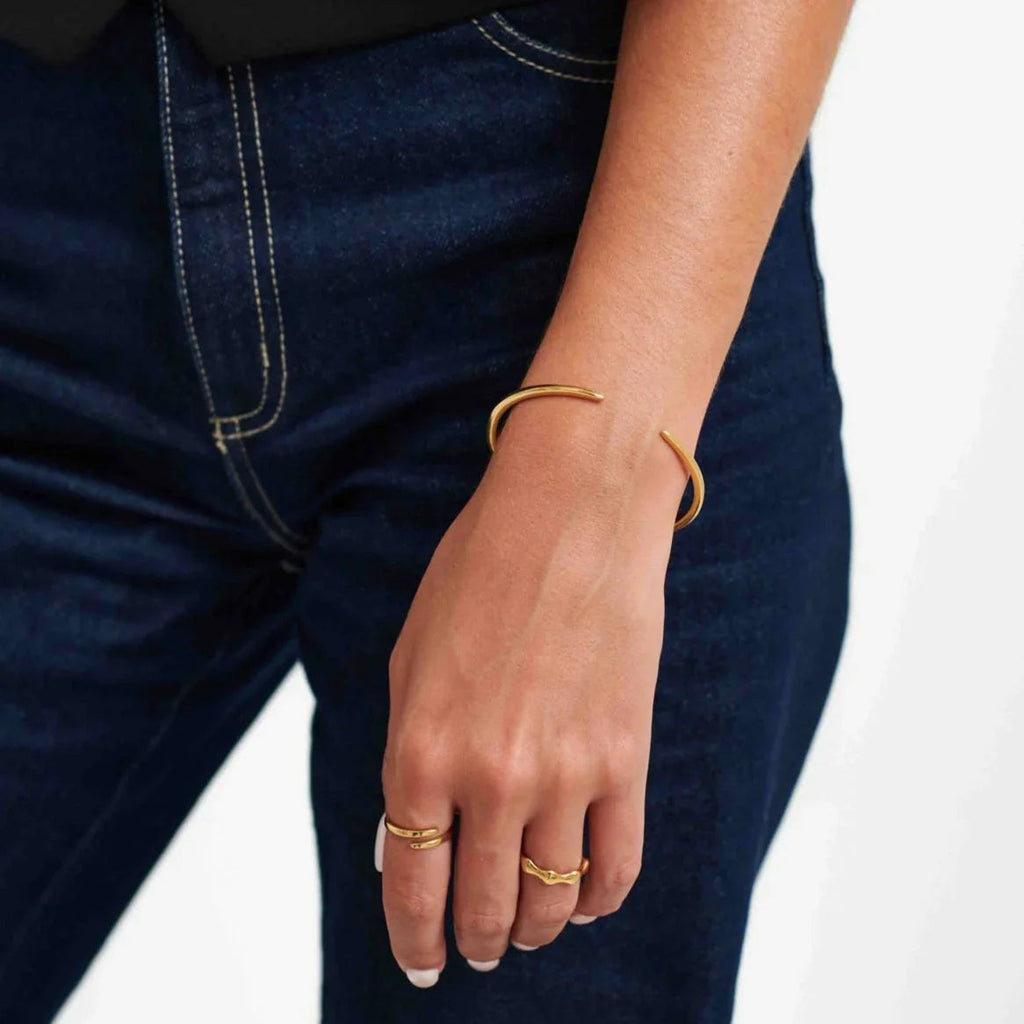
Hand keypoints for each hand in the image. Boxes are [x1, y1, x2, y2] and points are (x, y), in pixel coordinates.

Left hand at [375, 393, 687, 985]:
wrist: (570, 513)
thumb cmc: (479, 572)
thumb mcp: (411, 659)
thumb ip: (409, 754)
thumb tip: (411, 832)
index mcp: (420, 751)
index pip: (411, 885)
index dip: (413, 939)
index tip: (420, 964)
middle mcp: (490, 778)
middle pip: (482, 907)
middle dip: (474, 944)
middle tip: (476, 952)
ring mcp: (565, 774)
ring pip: (550, 904)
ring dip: (532, 929)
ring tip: (526, 928)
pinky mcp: (626, 758)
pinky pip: (618, 868)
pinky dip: (598, 901)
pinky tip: (584, 900)